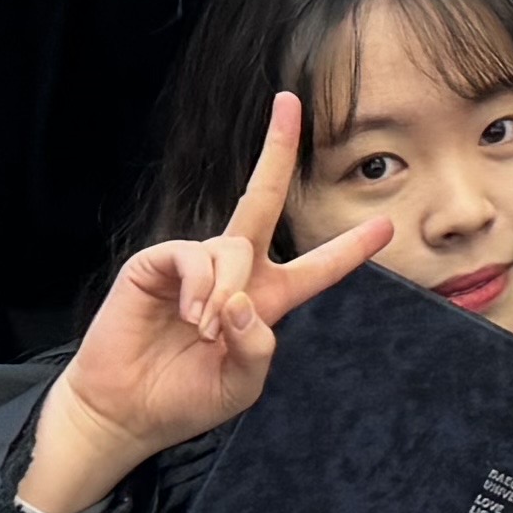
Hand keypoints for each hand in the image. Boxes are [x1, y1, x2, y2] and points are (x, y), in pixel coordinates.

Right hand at [24, 93, 391, 512]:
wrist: (126, 410)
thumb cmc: (186, 399)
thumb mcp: (241, 383)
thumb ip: (257, 347)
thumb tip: (242, 300)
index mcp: (265, 300)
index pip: (316, 269)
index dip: (351, 248)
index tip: (386, 226)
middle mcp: (234, 272)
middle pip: (261, 200)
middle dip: (277, 150)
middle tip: (289, 103)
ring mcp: (195, 263)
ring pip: (232, 250)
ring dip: (225, 295)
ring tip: (204, 331)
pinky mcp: (158, 263)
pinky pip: (194, 258)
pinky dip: (199, 288)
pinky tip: (191, 315)